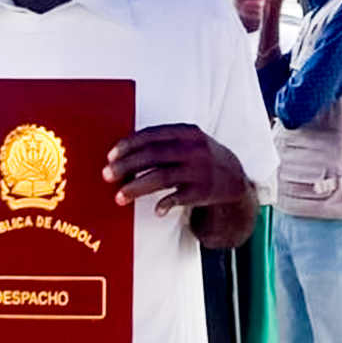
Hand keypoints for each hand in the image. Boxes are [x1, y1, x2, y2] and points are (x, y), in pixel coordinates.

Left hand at [103, 124, 251, 215]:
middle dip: (127, 166)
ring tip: (120, 197)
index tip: (110, 156)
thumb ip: (162, 142)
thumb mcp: (188, 142)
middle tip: (107, 175)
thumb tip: (122, 154)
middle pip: (154, 155)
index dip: (129, 145)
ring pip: (162, 177)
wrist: (234, 179)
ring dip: (137, 188)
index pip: (152, 135)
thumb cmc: (200, 158)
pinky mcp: (204, 191)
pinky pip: (179, 198)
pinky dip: (165, 203)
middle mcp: (195, 149)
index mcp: (188, 132)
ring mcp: (201, 170)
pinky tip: (156, 210)